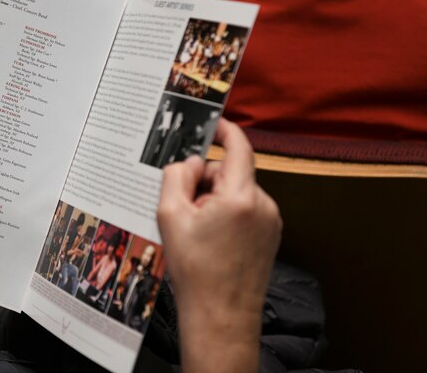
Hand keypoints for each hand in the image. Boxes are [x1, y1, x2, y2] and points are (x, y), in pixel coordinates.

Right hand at [157, 118, 280, 372]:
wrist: (220, 316)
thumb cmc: (196, 270)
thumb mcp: (170, 216)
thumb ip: (177, 177)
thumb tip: (190, 163)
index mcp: (241, 197)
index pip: (239, 147)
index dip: (223, 130)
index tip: (210, 125)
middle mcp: (264, 205)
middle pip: (231, 173)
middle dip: (205, 181)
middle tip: (183, 207)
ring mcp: (271, 222)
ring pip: (236, 193)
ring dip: (215, 201)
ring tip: (197, 232)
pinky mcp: (270, 236)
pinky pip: (245, 211)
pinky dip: (226, 215)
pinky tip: (211, 241)